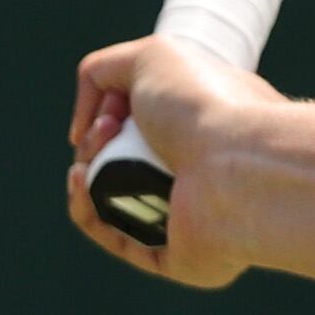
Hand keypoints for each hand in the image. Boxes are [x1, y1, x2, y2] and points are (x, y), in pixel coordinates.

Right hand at [64, 35, 272, 289]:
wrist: (234, 166)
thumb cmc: (202, 107)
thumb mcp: (151, 58)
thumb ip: (106, 70)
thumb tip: (93, 117)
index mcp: (214, 126)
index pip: (154, 122)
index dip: (115, 113)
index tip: (111, 109)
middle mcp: (209, 171)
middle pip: (129, 160)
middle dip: (98, 143)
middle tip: (104, 133)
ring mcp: (195, 215)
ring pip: (117, 200)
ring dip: (86, 176)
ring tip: (88, 160)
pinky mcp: (180, 256)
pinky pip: (121, 238)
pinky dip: (88, 210)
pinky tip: (79, 183)